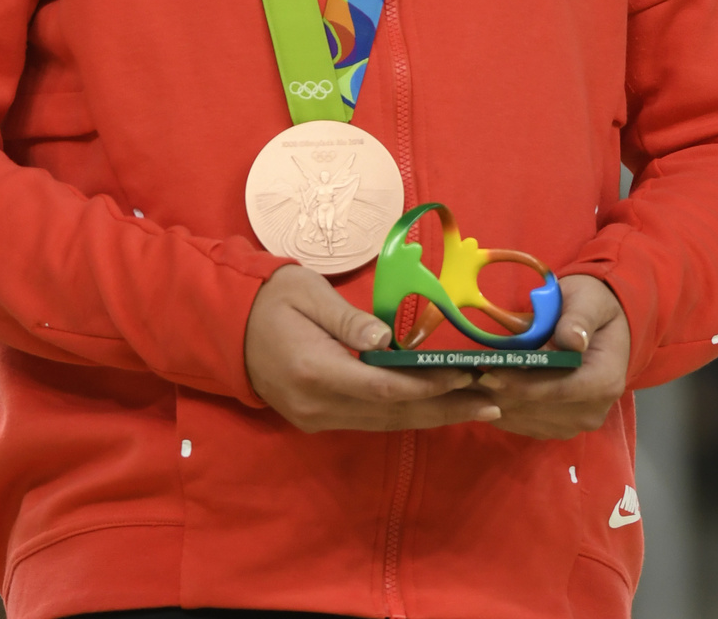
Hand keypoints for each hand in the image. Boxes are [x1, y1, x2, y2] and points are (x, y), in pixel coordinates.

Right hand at [245, 264, 503, 432]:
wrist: (225, 326)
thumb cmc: (270, 299)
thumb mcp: (307, 294)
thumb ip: (347, 320)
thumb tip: (387, 339)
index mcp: (314, 371)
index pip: (383, 388)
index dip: (428, 384)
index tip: (465, 375)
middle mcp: (317, 405)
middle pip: (392, 415)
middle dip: (445, 408)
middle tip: (491, 400)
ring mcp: (317, 417)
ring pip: (385, 424)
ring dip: (432, 416)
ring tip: (477, 406)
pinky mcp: (318, 417)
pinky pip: (371, 421)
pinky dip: (407, 414)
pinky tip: (435, 406)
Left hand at [474, 275, 630, 438]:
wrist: (602, 325)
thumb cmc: (592, 307)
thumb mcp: (588, 301)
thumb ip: (579, 319)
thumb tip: (573, 340)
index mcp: (603, 381)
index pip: (556, 390)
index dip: (521, 384)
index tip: (488, 373)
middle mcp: (591, 411)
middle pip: (536, 408)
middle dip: (499, 392)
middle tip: (463, 376)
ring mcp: (574, 423)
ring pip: (525, 419)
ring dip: (494, 402)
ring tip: (463, 382)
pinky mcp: (557, 426)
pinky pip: (523, 423)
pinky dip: (499, 408)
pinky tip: (477, 391)